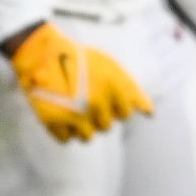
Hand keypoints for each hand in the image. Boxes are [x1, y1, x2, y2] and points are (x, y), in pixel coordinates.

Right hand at [8, 23, 153, 142]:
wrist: (44, 55)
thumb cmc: (81, 61)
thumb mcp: (111, 69)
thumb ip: (132, 91)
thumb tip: (151, 113)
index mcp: (113, 88)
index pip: (125, 114)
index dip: (116, 106)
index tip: (106, 98)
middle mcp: (96, 103)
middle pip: (106, 126)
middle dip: (98, 115)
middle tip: (86, 101)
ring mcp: (74, 115)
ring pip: (87, 137)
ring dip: (82, 126)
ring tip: (74, 109)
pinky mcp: (53, 122)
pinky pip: (66, 139)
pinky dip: (64, 130)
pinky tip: (62, 114)